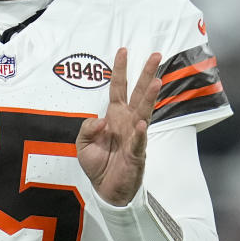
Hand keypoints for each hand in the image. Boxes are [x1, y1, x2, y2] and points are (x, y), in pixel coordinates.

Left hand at [76, 49, 161, 206]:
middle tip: (155, 55)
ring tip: (157, 81)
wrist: (106, 190)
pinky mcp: (136, 154)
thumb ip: (87, 128)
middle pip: (139, 93)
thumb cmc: (98, 164)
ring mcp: (134, 136)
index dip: (120, 70)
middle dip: (146, 74)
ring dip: (150, 97)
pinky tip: (141, 124)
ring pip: (144, 112)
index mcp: (114, 116)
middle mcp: (127, 121)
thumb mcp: (82, 144)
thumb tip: (101, 119)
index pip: (118, 88)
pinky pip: (138, 142)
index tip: (123, 50)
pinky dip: (139, 133)